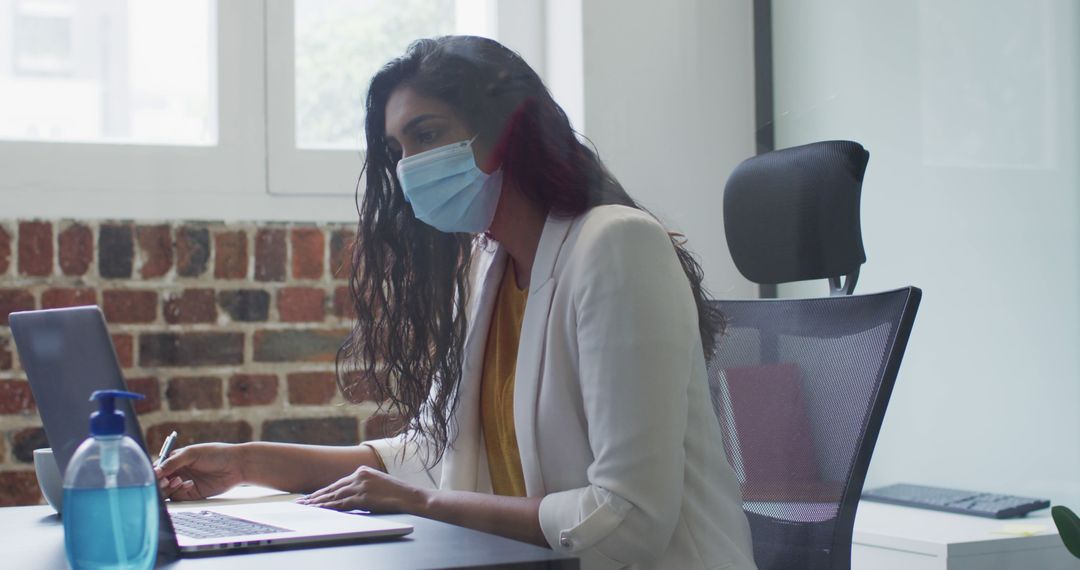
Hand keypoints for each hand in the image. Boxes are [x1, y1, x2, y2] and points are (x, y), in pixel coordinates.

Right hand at [154, 443, 245, 500]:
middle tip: (165, 480)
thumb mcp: (192, 453)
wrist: (236, 465)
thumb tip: (156, 470)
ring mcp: (184, 484)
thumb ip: (173, 461)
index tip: (157, 474)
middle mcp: (178, 472)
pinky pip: (179, 498)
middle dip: (160, 482)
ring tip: (179, 480)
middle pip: (159, 482)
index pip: (158, 468)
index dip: (154, 472)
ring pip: (167, 492)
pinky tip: (190, 484)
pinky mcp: (192, 494)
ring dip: (169, 488)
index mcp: (175, 460)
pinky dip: (180, 492)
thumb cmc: (216, 453)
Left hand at [297, 466, 427, 513]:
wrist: (409, 495)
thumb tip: (349, 495)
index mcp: (362, 471)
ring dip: (317, 503)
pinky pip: (341, 504)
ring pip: (333, 496)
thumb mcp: (378, 483)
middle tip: (301, 502)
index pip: (338, 483)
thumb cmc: (396, 492)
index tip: (312, 496)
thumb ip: (363, 485)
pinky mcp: (362, 498)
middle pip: (332, 488)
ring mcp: (360, 487)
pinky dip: (328, 507)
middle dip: (315, 496)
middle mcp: (358, 476)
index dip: (324, 491)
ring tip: (305, 507)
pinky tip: (319, 510)